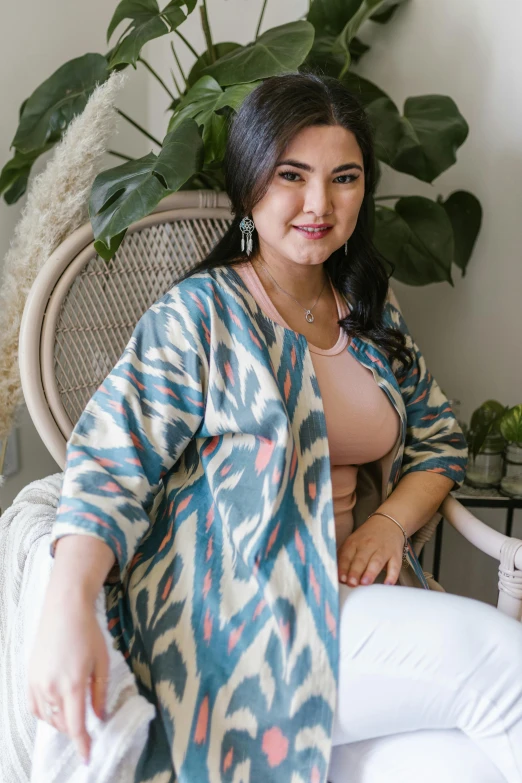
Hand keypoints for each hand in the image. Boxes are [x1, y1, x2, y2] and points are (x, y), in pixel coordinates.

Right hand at [28, 585, 108, 763]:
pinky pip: (35, 708)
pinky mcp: (30, 678)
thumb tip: (99, 716)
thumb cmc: (88, 632)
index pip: (76, 726)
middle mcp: (51, 688)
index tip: (88, 757)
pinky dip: (46, 714)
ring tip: (74, 712)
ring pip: (49, 718)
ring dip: (62, 722)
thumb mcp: (102, 662)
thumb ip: (100, 693)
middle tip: (88, 723)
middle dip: (75, 728)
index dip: (83, 744)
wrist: (64, 610)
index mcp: (72, 685)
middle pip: (62, 724)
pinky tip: (56, 709)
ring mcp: (37, 683)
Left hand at [337, 515, 404, 586]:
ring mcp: (383, 550)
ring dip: (370, 572)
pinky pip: (394, 566)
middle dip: (355, 571)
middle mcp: (368, 545)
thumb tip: (336, 575)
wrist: (389, 522)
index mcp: (354, 542)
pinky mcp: (395, 555)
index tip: (341, 579)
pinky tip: (388, 584)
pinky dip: (392, 575)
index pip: (347, 555)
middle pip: (360, 559)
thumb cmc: (366, 537)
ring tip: (365, 582)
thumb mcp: (352, 542)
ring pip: (376, 561)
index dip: (343, 567)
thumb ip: (344, 557)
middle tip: (351, 583)